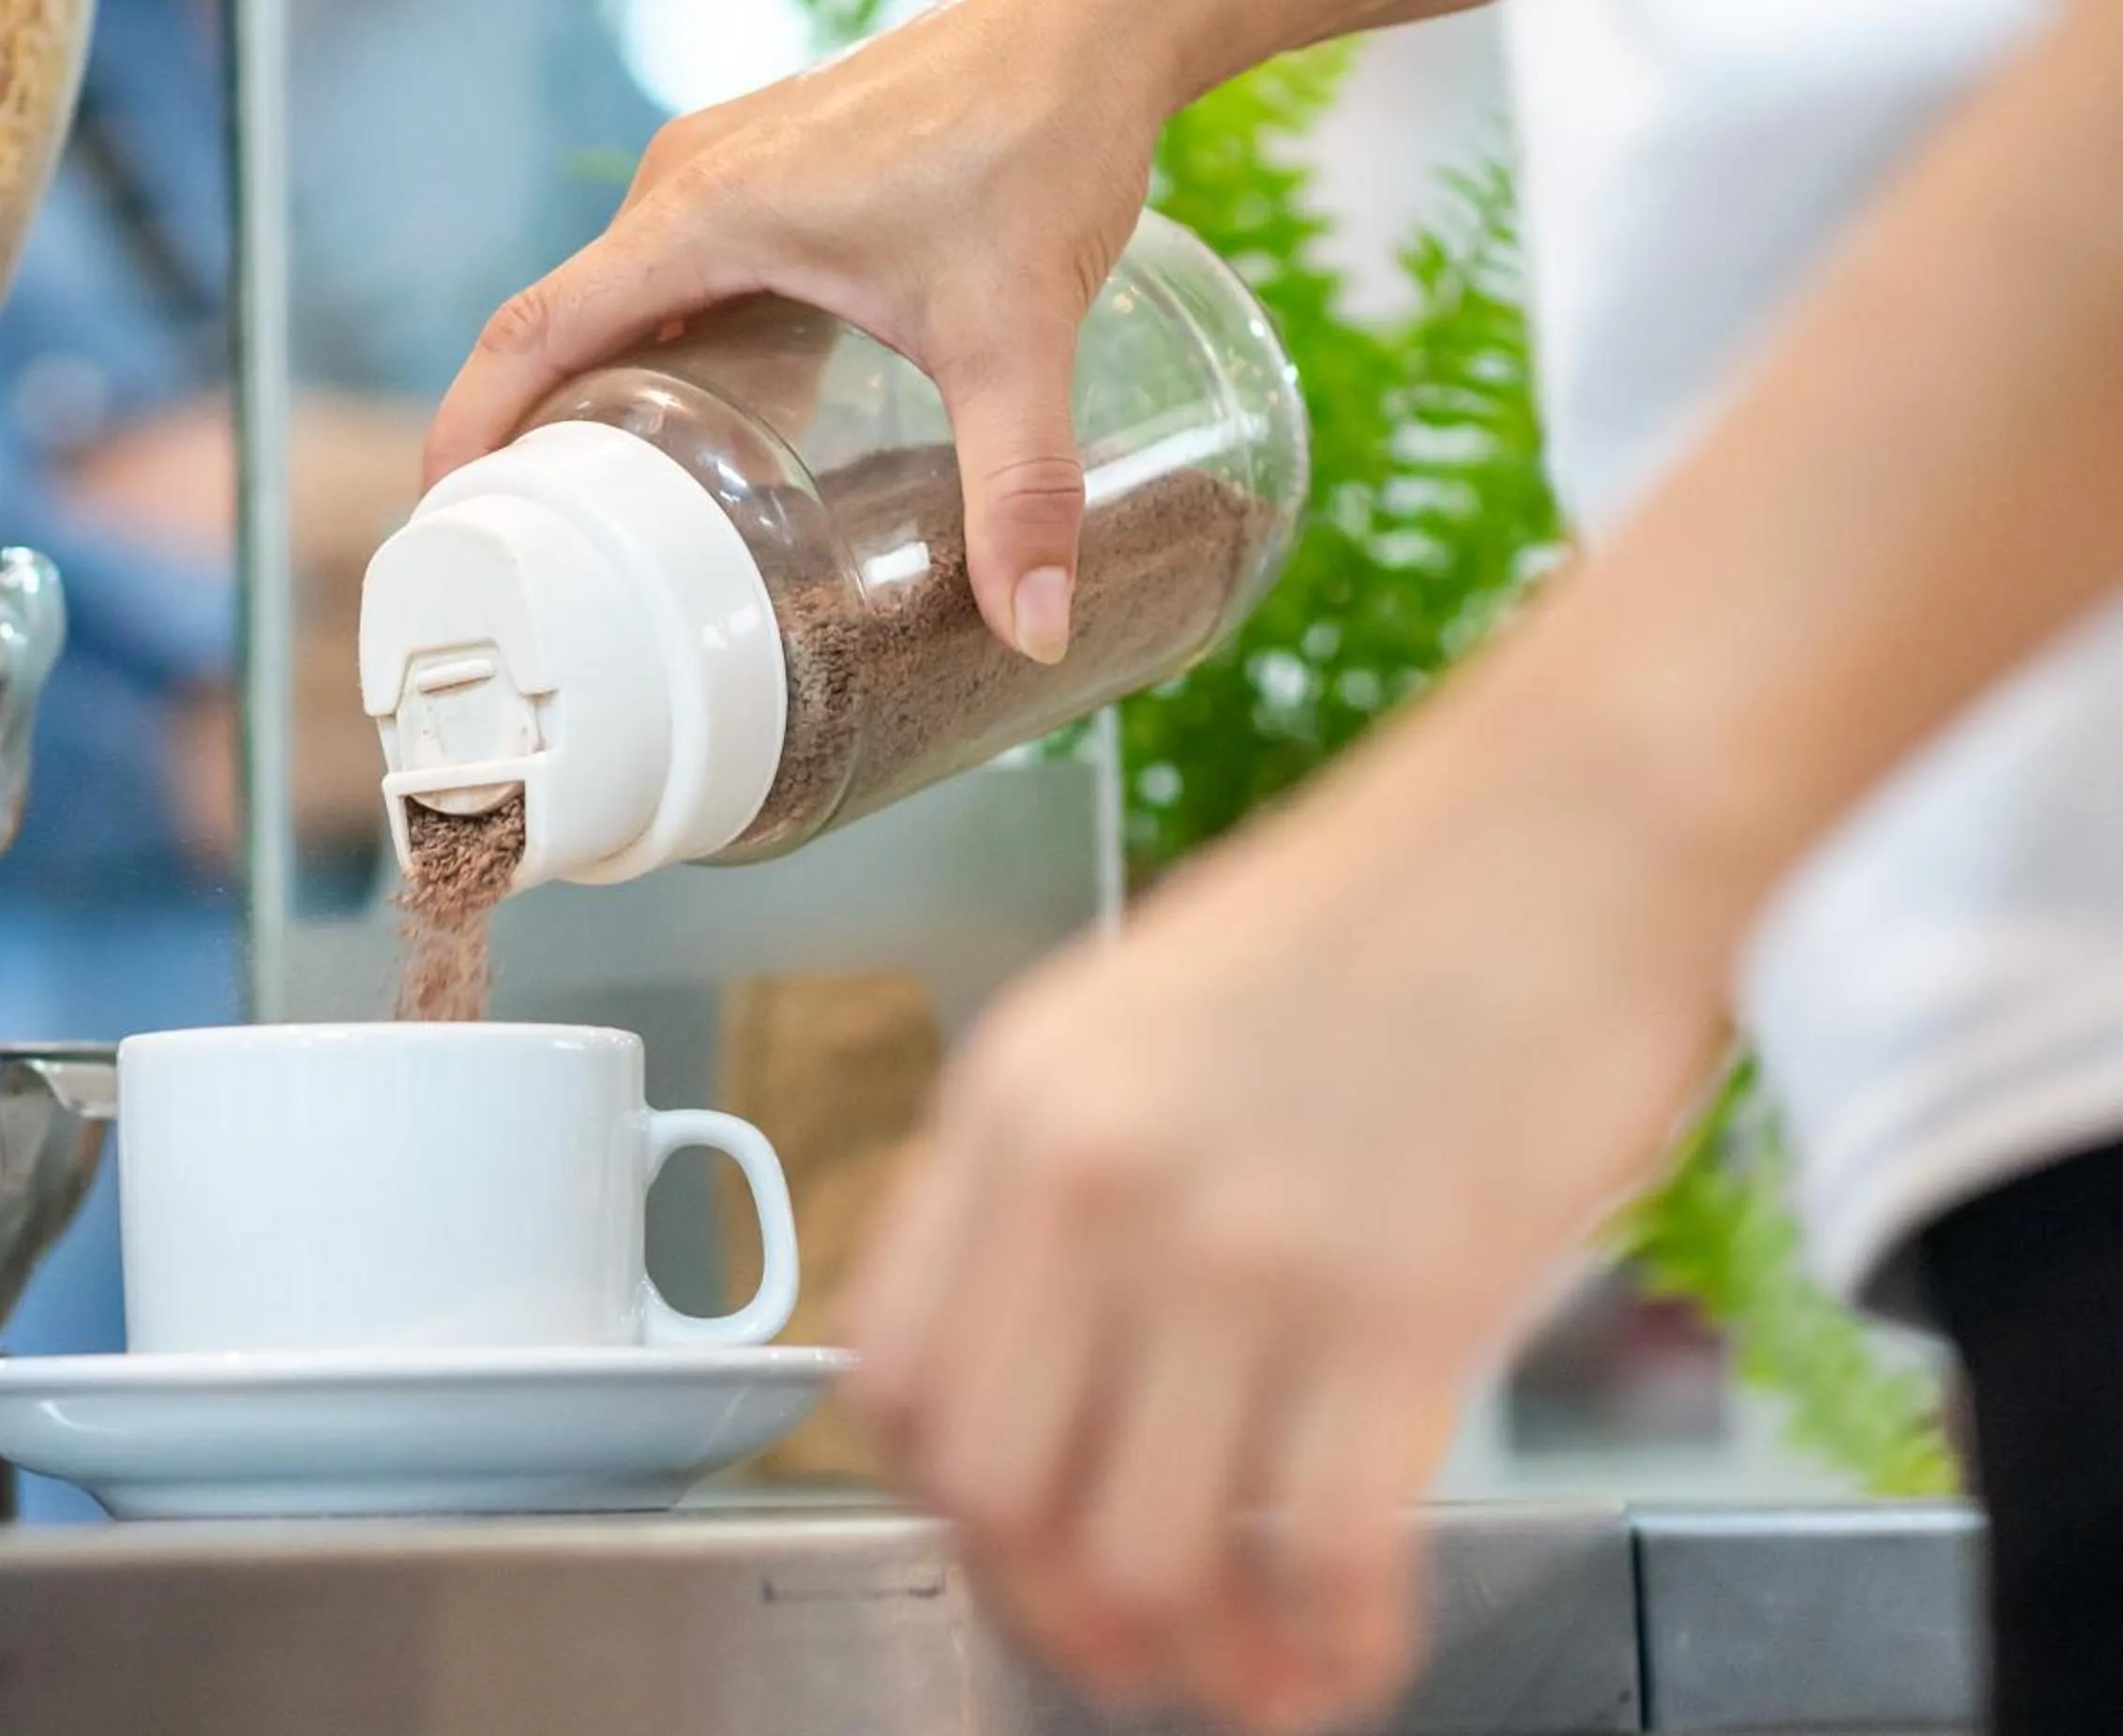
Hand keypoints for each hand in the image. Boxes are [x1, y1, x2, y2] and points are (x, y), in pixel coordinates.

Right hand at [425, 0, 1179, 663]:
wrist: (1099, 21)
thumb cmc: (1041, 137)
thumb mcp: (1018, 333)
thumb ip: (1021, 485)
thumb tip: (1032, 629)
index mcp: (702, 215)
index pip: (534, 330)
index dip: (471, 429)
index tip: (443, 522)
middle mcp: (691, 183)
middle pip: (569, 324)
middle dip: (539, 439)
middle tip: (541, 561)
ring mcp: (729, 167)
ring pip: (630, 298)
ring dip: (608, 393)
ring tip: (617, 513)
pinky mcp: (774, 168)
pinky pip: (681, 270)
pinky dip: (670, 347)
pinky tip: (719, 418)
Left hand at [845, 656, 1738, 1731]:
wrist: (1580, 820)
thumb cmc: (1390, 904)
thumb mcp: (1144, 1006)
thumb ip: (1065, 1166)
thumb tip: (1049, 1352)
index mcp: (1013, 1098)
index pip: (891, 1374)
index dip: (941, 1498)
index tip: (1004, 1536)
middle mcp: (1093, 1182)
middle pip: (995, 1494)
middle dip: (1052, 1608)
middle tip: (1123, 1639)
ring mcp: (1241, 1249)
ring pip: (1144, 1557)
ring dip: (1190, 1655)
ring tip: (1245, 1669)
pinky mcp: (1404, 1307)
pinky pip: (1326, 1557)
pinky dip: (1333, 1648)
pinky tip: (1355, 1649)